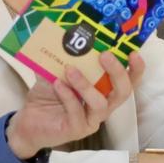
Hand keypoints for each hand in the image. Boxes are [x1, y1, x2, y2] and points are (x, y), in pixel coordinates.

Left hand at [5, 53, 144, 159]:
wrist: (27, 120)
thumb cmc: (48, 94)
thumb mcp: (56, 70)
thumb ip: (64, 56)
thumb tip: (66, 33)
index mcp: (103, 90)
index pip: (128, 81)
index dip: (135, 69)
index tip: (133, 53)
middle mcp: (102, 106)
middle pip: (123, 93)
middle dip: (117, 73)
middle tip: (104, 55)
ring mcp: (91, 120)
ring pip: (100, 104)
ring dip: (86, 85)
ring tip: (70, 70)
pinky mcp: (77, 129)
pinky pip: (77, 112)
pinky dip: (67, 96)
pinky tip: (57, 84)